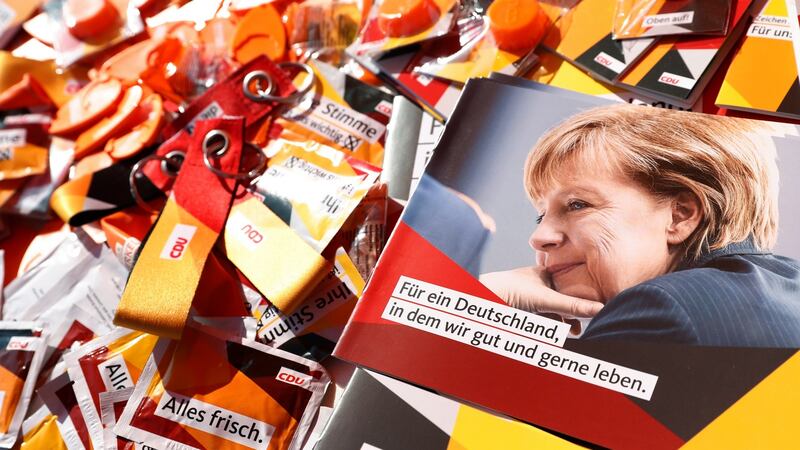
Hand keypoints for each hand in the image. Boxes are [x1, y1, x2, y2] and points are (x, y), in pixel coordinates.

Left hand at [479, 266, 603, 331]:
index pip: (570, 284)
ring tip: (572, 332)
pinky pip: (541, 318)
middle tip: (579, 326)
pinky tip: (557, 333)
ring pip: (552, 310)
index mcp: (544, 273)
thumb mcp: (547, 300)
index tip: (594, 308)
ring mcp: (529, 297)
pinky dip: (550, 325)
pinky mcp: (521, 310)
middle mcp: (537, 284)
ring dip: (562, 321)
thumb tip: (600, 309)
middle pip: (562, 300)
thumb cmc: (509, 290)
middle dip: (572, 314)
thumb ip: (572, 306)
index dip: (582, 296)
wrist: (481, 298)